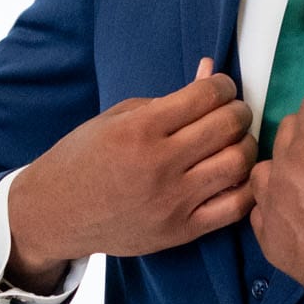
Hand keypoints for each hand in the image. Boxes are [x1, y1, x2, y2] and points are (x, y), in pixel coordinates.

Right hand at [6, 61, 256, 288]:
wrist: (56, 213)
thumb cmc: (84, 159)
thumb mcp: (117, 117)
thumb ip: (167, 99)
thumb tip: (209, 72)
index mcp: (140, 130)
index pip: (205, 96)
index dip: (223, 86)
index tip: (221, 88)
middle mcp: (160, 165)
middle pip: (228, 127)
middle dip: (239, 111)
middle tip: (234, 112)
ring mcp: (172, 201)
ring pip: (238, 165)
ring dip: (247, 146)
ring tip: (236, 142)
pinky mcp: (180, 231)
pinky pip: (234, 208)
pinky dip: (246, 186)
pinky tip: (236, 176)